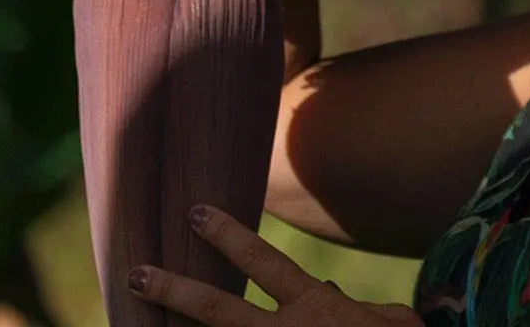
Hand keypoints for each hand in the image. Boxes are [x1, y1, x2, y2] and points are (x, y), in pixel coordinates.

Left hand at [128, 205, 421, 326]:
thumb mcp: (395, 321)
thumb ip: (359, 304)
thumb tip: (326, 288)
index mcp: (316, 310)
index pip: (264, 262)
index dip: (229, 235)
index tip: (195, 214)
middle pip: (218, 311)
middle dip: (174, 291)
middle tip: (135, 274)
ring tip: (138, 322)